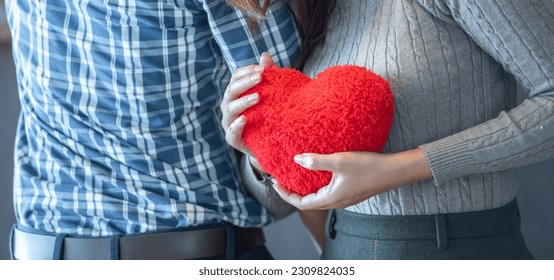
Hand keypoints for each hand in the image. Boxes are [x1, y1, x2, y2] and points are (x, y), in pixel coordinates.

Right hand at [220, 53, 274, 171]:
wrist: (271, 143)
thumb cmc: (269, 114)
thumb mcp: (272, 94)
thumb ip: (267, 76)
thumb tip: (264, 55)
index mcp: (236, 93)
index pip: (236, 77)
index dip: (246, 71)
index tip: (262, 69)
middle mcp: (229, 106)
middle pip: (231, 90)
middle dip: (245, 83)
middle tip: (260, 77)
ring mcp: (229, 122)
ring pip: (230, 109)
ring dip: (243, 101)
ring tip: (258, 97)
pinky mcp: (233, 139)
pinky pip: (231, 131)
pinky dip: (237, 125)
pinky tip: (245, 119)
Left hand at [272, 149, 431, 209]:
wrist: (394, 171)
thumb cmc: (368, 167)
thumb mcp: (340, 161)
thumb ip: (317, 161)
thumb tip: (296, 159)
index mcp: (331, 198)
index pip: (301, 203)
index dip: (286, 195)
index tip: (275, 183)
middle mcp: (337, 202)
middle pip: (308, 203)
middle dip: (293, 193)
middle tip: (282, 179)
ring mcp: (345, 199)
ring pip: (319, 198)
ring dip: (305, 189)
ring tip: (296, 176)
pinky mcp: (351, 193)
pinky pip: (328, 193)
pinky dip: (317, 186)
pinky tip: (318, 174)